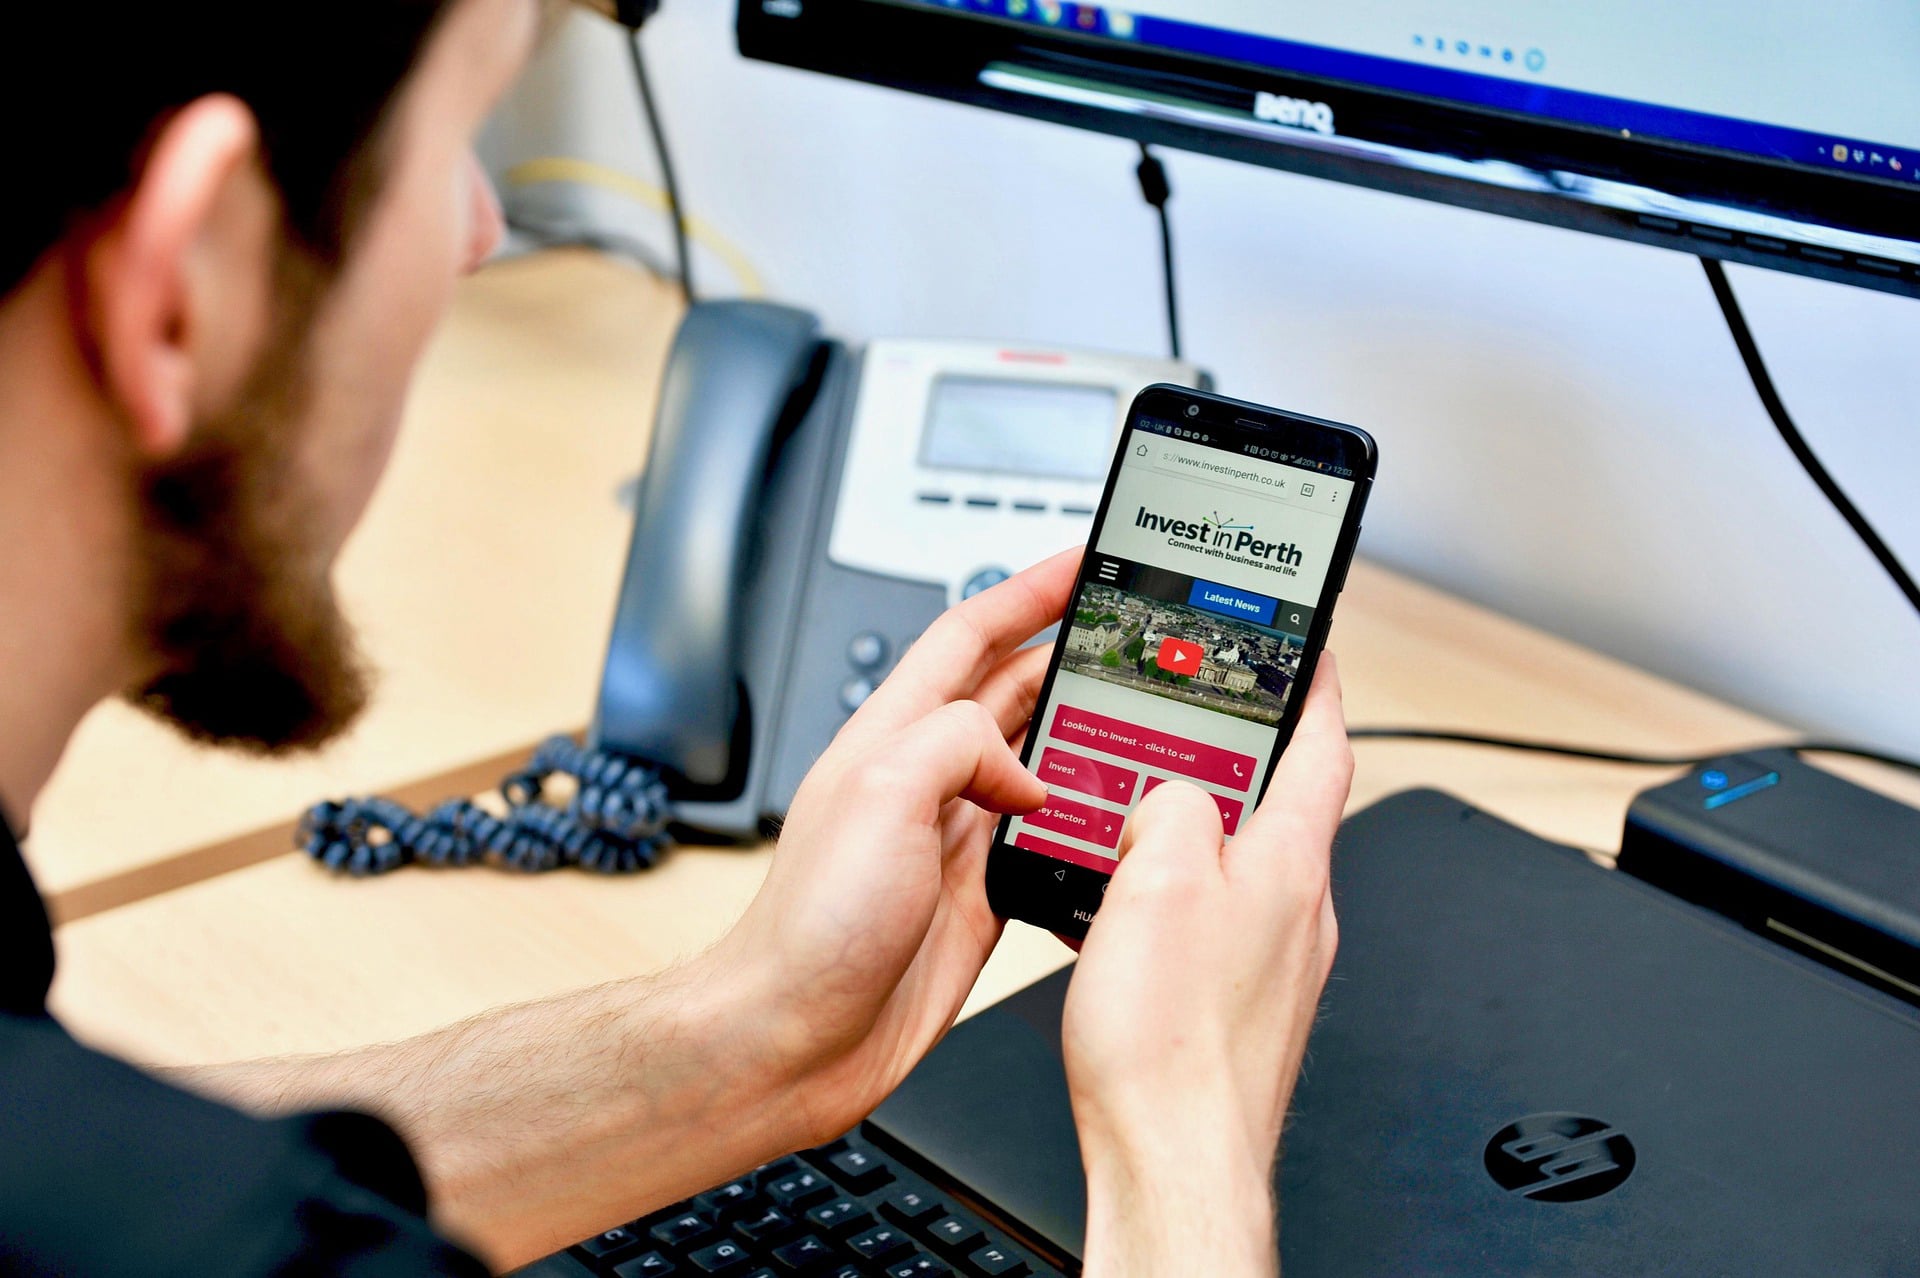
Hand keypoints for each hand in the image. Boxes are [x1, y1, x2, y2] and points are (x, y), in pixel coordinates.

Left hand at [703, 548, 1079, 1146]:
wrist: (794, 1037)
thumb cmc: (812, 927)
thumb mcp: (882, 793)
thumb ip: (959, 743)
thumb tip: (1023, 766)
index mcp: (892, 737)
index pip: (967, 636)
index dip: (1026, 592)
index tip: (1081, 562)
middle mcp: (924, 780)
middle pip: (1011, 693)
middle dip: (1071, 658)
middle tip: (1133, 641)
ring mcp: (953, 838)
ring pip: (1035, 764)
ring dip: (1086, 740)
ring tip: (1142, 723)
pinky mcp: (978, 896)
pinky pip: (1044, 842)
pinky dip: (1084, 826)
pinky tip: (1114, 826)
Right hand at [1062, 657, 1350, 1275]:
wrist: (1175, 1162)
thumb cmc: (1172, 1044)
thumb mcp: (1160, 879)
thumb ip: (1173, 804)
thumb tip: (1168, 796)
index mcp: (1291, 861)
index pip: (1323, 740)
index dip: (1313, 678)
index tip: (1307, 639)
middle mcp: (1299, 908)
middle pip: (1274, 799)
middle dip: (1222, 759)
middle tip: (1172, 730)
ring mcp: (1274, 959)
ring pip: (1232, 863)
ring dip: (1181, 836)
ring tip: (1120, 830)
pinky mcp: (1240, 1003)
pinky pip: (1208, 922)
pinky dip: (1166, 901)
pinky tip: (1117, 916)